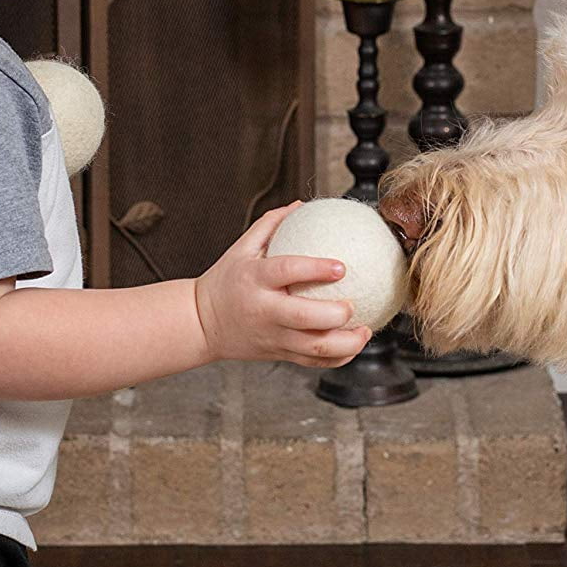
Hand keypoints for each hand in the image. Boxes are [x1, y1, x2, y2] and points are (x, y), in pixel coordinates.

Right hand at [194, 201, 373, 367]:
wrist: (201, 324)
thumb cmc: (225, 282)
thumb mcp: (240, 249)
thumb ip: (271, 225)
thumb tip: (302, 204)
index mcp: (255, 280)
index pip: (287, 272)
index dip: (316, 269)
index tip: (341, 266)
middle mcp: (265, 310)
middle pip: (305, 318)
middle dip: (336, 315)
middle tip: (354, 304)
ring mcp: (273, 336)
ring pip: (314, 347)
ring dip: (346, 343)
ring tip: (365, 331)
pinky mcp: (279, 354)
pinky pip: (313, 362)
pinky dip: (338, 357)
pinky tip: (354, 344)